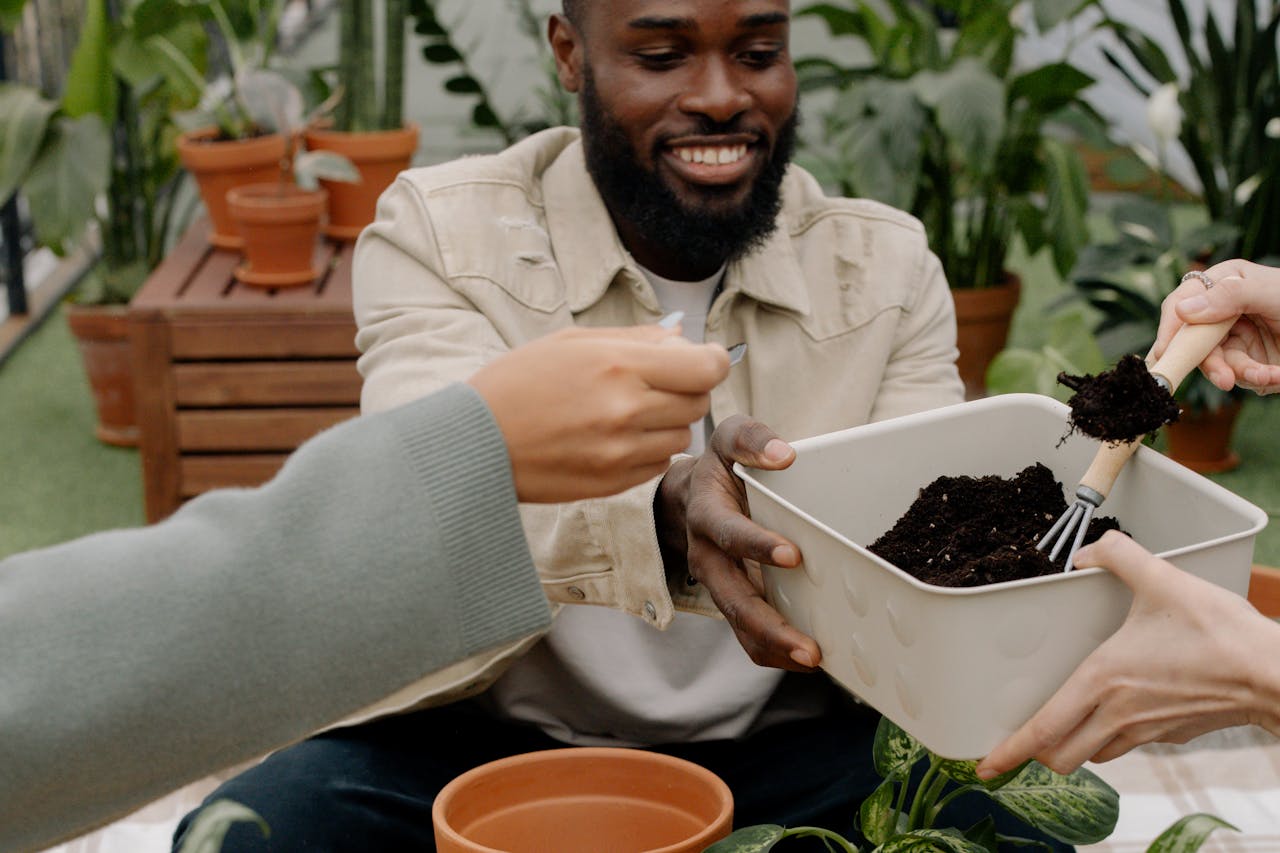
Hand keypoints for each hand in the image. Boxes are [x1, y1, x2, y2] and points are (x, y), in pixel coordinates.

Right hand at [467, 325, 729, 502]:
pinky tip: (616, 438)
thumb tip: (681, 337)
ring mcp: (621, 451)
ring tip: (629, 413)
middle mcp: (626, 410)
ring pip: (682, 436)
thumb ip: (635, 339)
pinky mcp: (613, 482)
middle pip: (699, 402)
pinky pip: (658, 464)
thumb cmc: (517, 383)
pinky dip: (649, 450)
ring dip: (668, 423)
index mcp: (618, 365)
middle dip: (687, 390)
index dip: (711, 362)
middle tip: (657, 384)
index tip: (700, 360)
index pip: (706, 368)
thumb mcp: (572, 342)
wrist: (475, 441)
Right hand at [679, 415, 819, 671]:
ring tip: (813, 660)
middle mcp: (707, 557)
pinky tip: (808, 658)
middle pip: (732, 598)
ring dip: (774, 646)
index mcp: (706, 515)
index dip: (756, 545)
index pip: (728, 533)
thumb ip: (751, 439)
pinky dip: (774, 650)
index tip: (793, 556)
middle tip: (808, 646)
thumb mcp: (729, 437)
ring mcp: (718, 584)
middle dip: (769, 624)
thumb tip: (784, 454)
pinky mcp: (732, 599)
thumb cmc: (721, 466)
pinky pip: (747, 634)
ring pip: (739, 624)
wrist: (690, 495)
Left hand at [977, 531, 1279, 778]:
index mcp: (1102, 682)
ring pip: (1093, 754)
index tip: (985, 765)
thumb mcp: (1163, 580)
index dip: (1009, 751)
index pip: (1043, 730)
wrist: (1275, 674)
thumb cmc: (1220, 632)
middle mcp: (1117, 714)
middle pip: (1060, 755)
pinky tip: (1112, 712)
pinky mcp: (1171, 734)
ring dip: (1073, 746)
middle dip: (1036, 752)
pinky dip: (1107, 738)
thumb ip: (1118, 557)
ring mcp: (1145, 731)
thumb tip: (1087, 551)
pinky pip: (1125, 745)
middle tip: (1021, 739)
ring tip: (1063, 724)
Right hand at [1151, 259, 1279, 393]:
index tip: (1168, 352)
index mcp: (1223, 283)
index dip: (1170, 328)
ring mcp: (1235, 336)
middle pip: (1195, 341)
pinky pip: (1240, 375)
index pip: (1182, 304)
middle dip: (1213, 363)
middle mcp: (1223, 311)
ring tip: (1271, 376)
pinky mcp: (1249, 359)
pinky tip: (1277, 374)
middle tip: (1227, 380)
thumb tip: (1182, 309)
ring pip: (1218, 363)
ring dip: (1244, 373)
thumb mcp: (1271, 292)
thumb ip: (1229, 296)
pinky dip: (1259, 379)